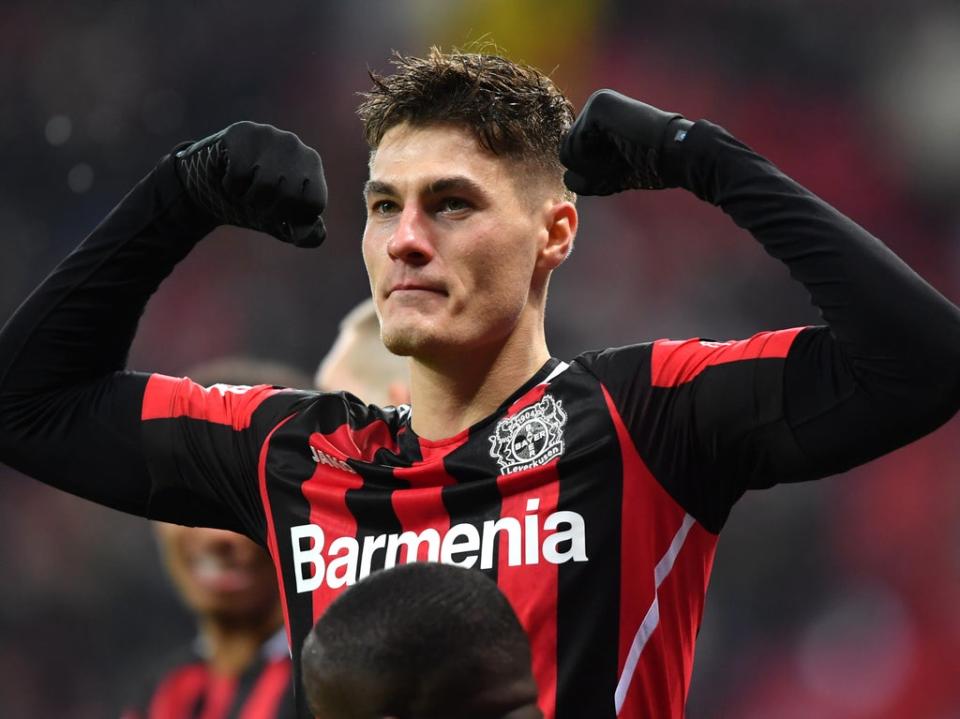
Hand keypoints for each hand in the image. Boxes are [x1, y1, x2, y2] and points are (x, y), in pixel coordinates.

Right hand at [175, 121, 326, 247]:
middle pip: (289, 196)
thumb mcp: (284, 221)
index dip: (293, 218)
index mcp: (311, 164)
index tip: (280, 214)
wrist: (212, 183)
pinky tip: (230, 177)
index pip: (314, 203)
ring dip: (249, 199)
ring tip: (245, 189)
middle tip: (258, 203)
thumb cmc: (256, 202)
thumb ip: (306, 233)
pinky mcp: (241, 132)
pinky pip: (239, 175)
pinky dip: (231, 187)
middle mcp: (294, 144)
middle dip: (268, 210)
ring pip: (265, 184)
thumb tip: (305, 236)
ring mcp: (268, 134)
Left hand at [560, 90, 689, 195]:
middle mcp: (595, 106)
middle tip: (620, 164)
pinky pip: (574, 147)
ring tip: (621, 158)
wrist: (676, 156)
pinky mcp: (598, 107)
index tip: (620, 167)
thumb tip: (565, 177)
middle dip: (590, 171)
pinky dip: (593, 162)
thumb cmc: (649, 167)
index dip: (592, 173)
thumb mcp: (610, 175)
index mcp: (598, 119)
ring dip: (594, 168)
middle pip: (565, 153)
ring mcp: (596, 103)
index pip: (572, 155)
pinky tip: (618, 153)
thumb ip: (586, 175)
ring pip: (567, 152)